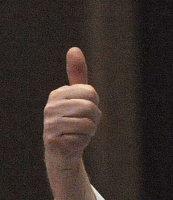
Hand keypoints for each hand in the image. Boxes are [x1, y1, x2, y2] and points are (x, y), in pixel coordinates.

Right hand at [43, 47, 100, 170]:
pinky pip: (82, 138)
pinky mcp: (54, 140)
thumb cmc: (74, 121)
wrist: (64, 150)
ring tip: (78, 132)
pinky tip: (73, 142)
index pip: (91, 92)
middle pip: (90, 107)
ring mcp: (50, 124)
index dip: (95, 104)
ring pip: (88, 124)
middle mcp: (50, 107)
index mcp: (58, 94)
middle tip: (84, 124)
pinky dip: (83, 141)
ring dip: (89, 131)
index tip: (85, 111)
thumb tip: (74, 49)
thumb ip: (77, 74)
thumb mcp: (78, 97)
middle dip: (94, 119)